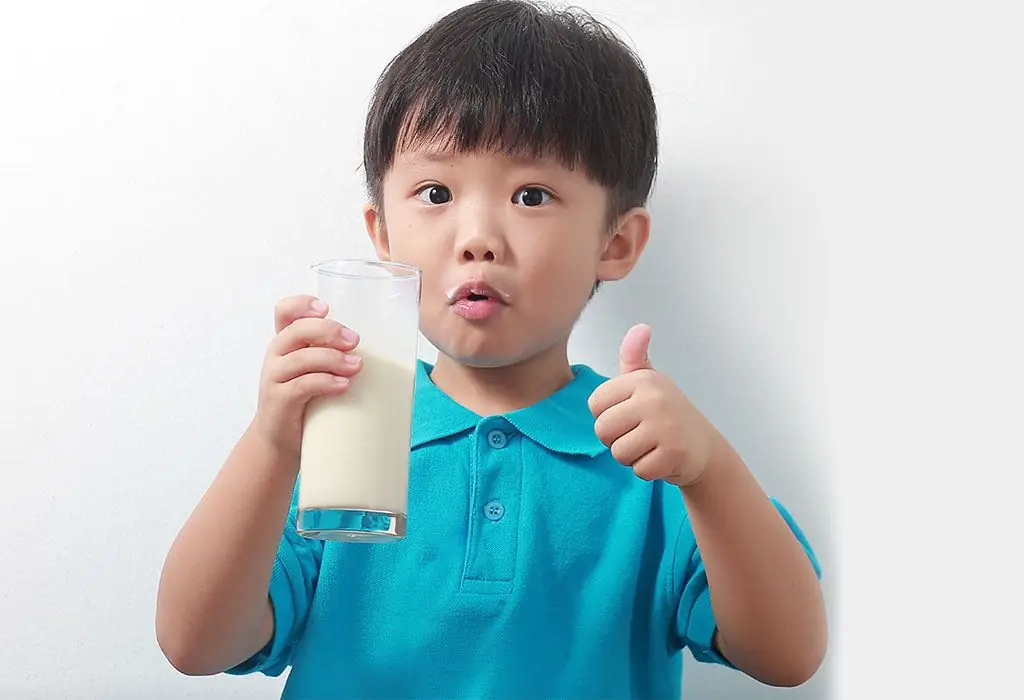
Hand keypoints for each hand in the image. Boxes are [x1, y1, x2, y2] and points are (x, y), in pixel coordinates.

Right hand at [250, 295, 362, 457]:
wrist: (281, 441)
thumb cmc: (306, 400)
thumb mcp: (316, 370)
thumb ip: (336, 354)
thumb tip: (387, 347)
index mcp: (286, 342)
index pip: (285, 311)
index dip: (303, 304)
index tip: (327, 308)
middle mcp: (277, 355)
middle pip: (298, 330)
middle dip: (329, 331)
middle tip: (354, 340)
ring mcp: (275, 378)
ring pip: (302, 358)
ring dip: (333, 359)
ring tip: (356, 366)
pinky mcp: (279, 401)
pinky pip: (301, 386)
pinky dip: (325, 383)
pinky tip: (343, 386)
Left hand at [588, 324, 720, 487]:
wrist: (705, 448)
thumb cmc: (669, 413)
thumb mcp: (650, 382)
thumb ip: (634, 357)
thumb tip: (640, 328)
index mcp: (643, 380)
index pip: (595, 405)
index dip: (608, 416)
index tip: (630, 416)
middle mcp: (654, 399)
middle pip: (603, 430)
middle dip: (617, 440)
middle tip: (640, 435)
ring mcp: (665, 426)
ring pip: (618, 452)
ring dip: (632, 457)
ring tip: (651, 446)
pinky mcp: (673, 454)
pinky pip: (638, 469)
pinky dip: (648, 470)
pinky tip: (663, 458)